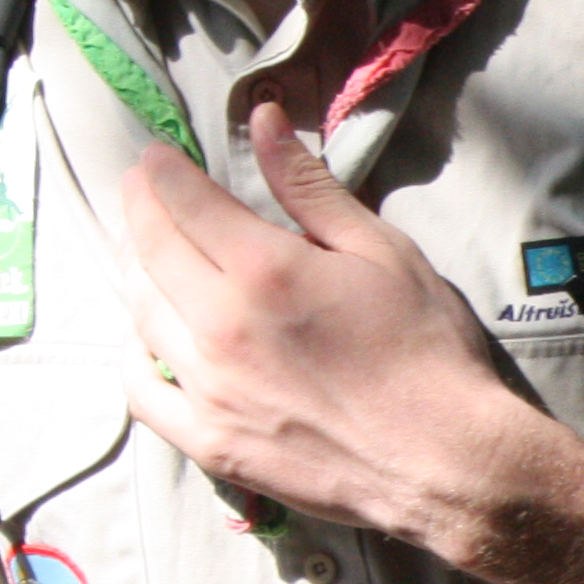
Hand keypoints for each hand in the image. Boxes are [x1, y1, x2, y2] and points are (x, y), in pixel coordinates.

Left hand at [113, 104, 549, 554]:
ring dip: (133, 273)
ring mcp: (210, 390)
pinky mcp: (211, 444)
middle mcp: (221, 326)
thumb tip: (261, 120)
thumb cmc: (429, 351)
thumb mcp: (382, 252)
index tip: (155, 157)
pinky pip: (143, 393)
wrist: (450, 464)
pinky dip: (134, 357)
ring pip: (140, 315)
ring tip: (144, 253)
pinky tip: (146, 339)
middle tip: (140, 192)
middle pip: (148, 252)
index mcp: (264, 270)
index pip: (181, 201)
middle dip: (138, 210)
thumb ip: (310, 188)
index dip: (160, 171)